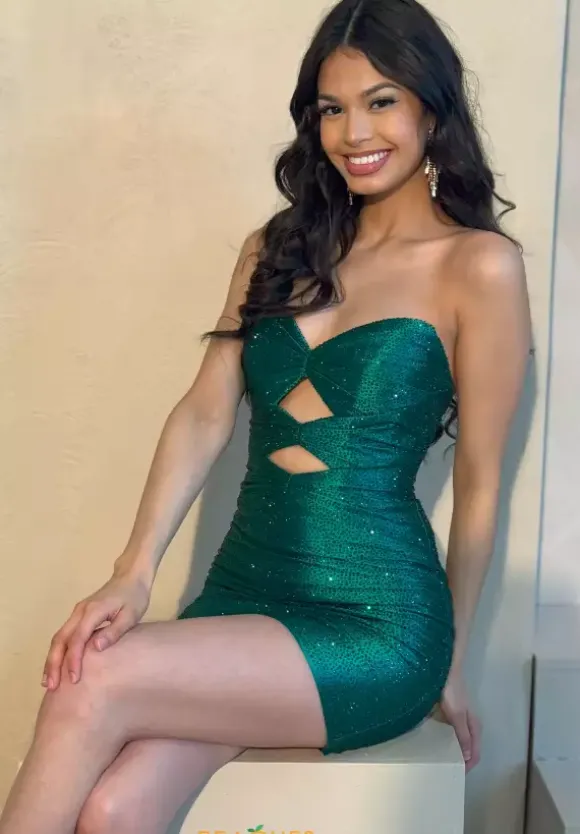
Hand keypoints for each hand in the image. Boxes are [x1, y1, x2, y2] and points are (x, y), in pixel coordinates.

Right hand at [42, 571, 150, 689]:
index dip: (74, 660)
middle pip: (60, 639)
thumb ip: (114, 631)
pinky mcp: (79, 615)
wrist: (130, 576)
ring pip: (58, 637)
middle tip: (51, 686)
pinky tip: (57, 666)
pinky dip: (58, 651)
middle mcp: (80, 612)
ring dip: (52, 659)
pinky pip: (64, 635)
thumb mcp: (131, 615)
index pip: (77, 639)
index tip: (74, 679)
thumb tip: (96, 648)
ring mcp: (77, 613)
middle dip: (53, 663)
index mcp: (93, 611)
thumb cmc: (134, 596)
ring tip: (48, 681)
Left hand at [438, 668, 481, 771]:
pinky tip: (432, 742)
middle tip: (445, 771)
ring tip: (437, 760)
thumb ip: (463, 735)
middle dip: (459, 761)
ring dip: (450, 750)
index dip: (468, 766)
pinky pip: (447, 732)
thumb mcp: (458, 715)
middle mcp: (468, 725)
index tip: (456, 776)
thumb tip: (467, 757)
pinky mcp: (448, 714)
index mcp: (474, 727)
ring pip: (456, 741)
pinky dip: (443, 740)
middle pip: (466, 749)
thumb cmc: (452, 692)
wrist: (445, 670)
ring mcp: (458, 720)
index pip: (475, 754)